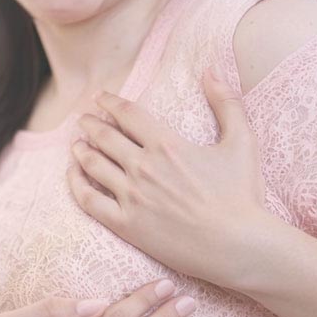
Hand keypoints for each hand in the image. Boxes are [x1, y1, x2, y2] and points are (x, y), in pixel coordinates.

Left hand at [66, 67, 275, 289]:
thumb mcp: (242, 142)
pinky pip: (89, 200)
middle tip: (83, 119)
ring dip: (81, 150)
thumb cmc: (242, 196)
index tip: (100, 97)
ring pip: (93, 165)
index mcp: (166, 145)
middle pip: (105, 137)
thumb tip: (212, 70)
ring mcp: (132, 197)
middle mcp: (143, 167)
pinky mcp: (126, 224)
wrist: (236, 245)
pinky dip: (76, 184)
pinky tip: (73, 175)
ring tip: (76, 144)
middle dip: (90, 124)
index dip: (110, 102)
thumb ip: (226, 103)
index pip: (128, 114)